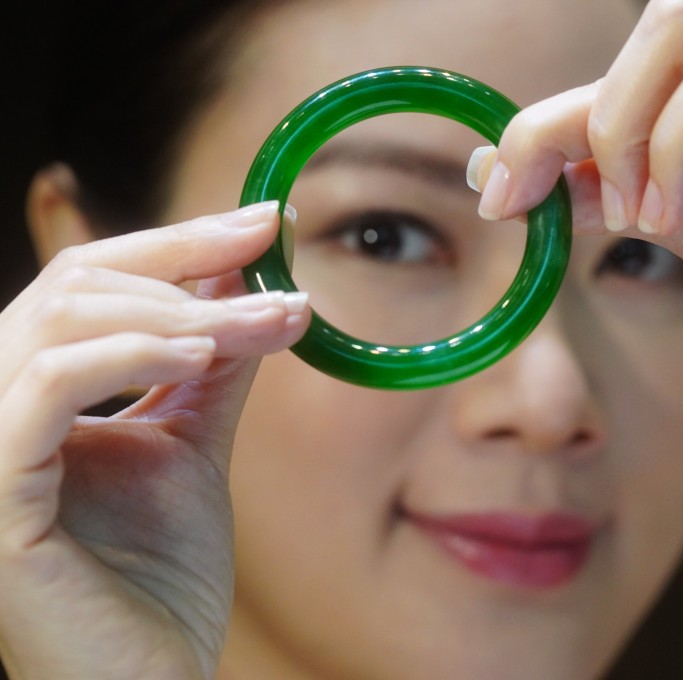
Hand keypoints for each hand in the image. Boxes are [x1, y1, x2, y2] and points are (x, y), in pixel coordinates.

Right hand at [0, 203, 310, 678]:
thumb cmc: (162, 578)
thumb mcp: (193, 445)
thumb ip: (213, 366)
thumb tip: (250, 282)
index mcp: (36, 392)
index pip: (93, 281)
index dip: (180, 240)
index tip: (266, 221)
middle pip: (79, 282)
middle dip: (191, 266)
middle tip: (279, 268)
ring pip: (62, 319)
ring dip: (179, 308)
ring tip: (261, 320)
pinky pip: (44, 386)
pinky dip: (125, 354)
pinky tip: (199, 353)